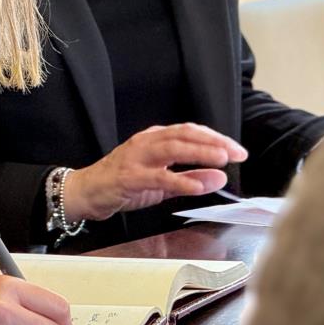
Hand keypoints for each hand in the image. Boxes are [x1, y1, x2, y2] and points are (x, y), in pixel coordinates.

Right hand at [66, 123, 247, 221]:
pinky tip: (197, 185)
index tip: (237, 149)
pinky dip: (180, 179)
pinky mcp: (129, 177)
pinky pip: (158, 176)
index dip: (215, 138)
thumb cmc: (122, 184)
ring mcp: (137, 158)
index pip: (190, 131)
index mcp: (155, 139)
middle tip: (237, 152)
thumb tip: (219, 176)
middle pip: (185, 134)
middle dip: (214, 142)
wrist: (86, 192)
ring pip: (173, 148)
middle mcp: (147, 142)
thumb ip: (190, 178)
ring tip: (222, 160)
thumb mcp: (162, 182)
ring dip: (200, 153)